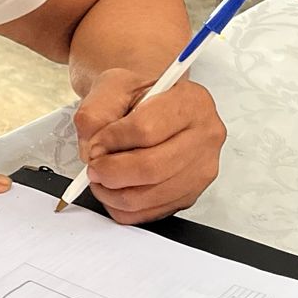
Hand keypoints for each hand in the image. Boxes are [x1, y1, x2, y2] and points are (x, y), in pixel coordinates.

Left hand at [73, 67, 226, 224]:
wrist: (153, 102)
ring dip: (113, 193)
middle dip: (111, 172)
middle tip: (93, 167)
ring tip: (101, 177)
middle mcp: (205, 136)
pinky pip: (150, 213)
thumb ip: (96, 112)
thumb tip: (92, 151)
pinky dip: (123, 207)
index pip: (146, 130)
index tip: (96, 141)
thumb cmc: (139, 93)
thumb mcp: (113, 85)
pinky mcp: (189, 194)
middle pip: (151, 168)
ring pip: (149, 196)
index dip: (111, 140)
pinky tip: (114, 190)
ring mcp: (201, 169)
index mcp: (191, 102)